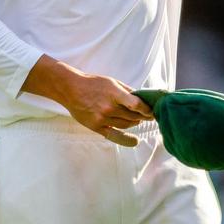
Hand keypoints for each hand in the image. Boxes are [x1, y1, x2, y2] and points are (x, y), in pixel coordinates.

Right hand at [22, 56, 154, 146]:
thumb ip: (127, 91)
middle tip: (148, 115)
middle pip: (133, 116)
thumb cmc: (93, 83)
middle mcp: (108, 107)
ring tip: (137, 119)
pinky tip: (135, 140)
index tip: (153, 111)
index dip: (147, 109)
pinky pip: (114, 135)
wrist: (70, 89)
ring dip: (135, 123)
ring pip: (126, 125)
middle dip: (143, 116)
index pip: (136, 104)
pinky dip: (126, 139)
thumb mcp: (112, 82)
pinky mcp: (96, 127)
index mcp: (114, 94)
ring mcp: (102, 119)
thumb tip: (143, 100)